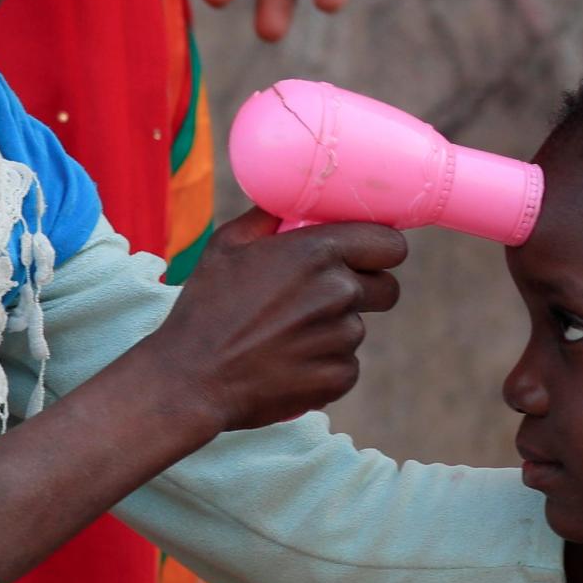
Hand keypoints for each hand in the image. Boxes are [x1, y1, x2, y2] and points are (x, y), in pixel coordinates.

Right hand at [142, 208, 406, 430]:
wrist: (192, 379)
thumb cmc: (206, 308)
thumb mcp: (226, 246)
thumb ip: (268, 217)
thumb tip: (289, 202)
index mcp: (318, 251)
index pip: (390, 244)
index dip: (379, 251)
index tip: (366, 257)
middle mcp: (339, 291)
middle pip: (386, 288)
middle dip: (364, 290)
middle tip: (323, 299)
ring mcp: (342, 338)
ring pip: (357, 328)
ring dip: (332, 330)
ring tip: (284, 337)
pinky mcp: (339, 377)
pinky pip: (346, 365)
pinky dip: (323, 365)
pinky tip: (286, 364)